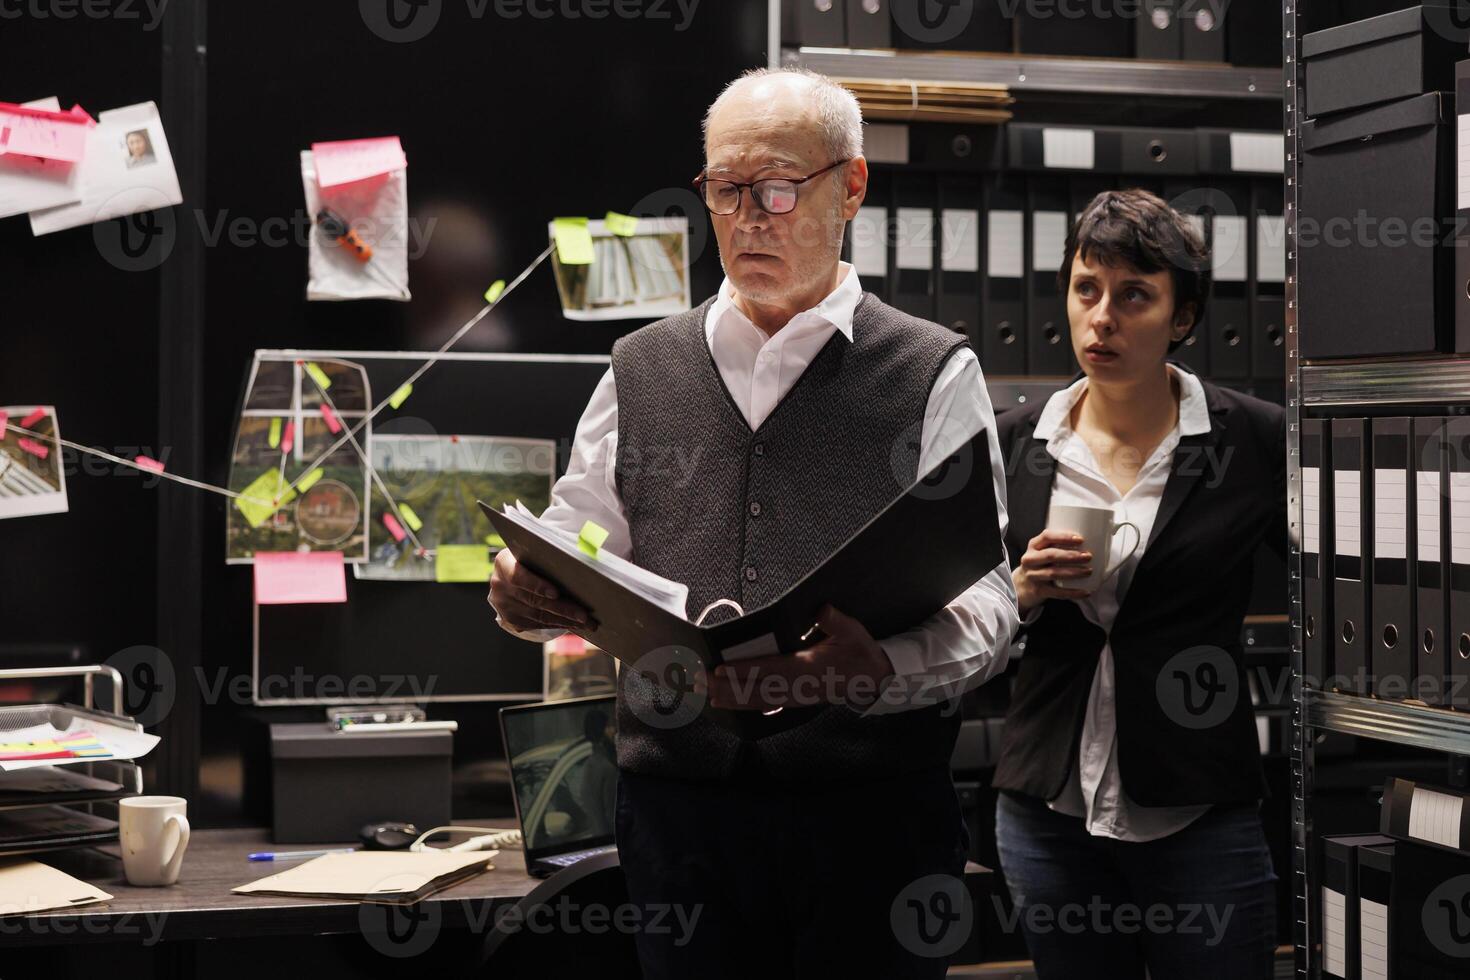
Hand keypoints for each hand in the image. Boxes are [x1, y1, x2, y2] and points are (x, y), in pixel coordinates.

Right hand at [487, 547, 591, 634]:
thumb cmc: (532, 557)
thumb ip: (551, 552)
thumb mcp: (535, 550)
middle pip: (533, 600)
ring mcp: (504, 605)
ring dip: (565, 620)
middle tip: (584, 615)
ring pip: (538, 616)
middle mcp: (500, 585)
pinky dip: (558, 624)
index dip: (537, 586)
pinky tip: (575, 624)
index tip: (556, 593)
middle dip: (562, 609)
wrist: (511, 574)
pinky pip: (537, 625)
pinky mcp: (511, 620)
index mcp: (504, 563)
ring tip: (587, 623)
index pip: (518, 576)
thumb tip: (586, 549)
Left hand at [709, 605, 892, 710]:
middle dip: (727, 686)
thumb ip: (834, 621)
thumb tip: (822, 609)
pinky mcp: (793, 701)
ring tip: (705, 693)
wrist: (873, 679)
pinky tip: (726, 702)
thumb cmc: (859, 652)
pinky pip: (764, 705)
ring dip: (730, 697)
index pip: (771, 668)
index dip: (745, 670)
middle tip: (700, 680)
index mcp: (809, 667)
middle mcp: (799, 686)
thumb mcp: (852, 631)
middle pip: (757, 688)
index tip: (721, 669)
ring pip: (758, 700)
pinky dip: (743, 704)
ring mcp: (795, 697)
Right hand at [1013, 528, 1093, 614]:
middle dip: (1071, 555)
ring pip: (1054, 573)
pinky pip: (1057, 592)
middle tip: (1088, 556)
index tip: (1080, 539)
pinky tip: (1085, 592)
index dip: (1064, 537)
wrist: (1021, 586)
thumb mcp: (1042, 552)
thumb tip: (1091, 543)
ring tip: (1088, 571)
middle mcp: (1030, 559)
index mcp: (1034, 546)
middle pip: (1051, 555)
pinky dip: (1073, 592)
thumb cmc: (1039, 565)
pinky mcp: (1038, 591)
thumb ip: (1058, 546)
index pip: (1047, 536)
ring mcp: (1032, 576)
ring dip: (1073, 572)